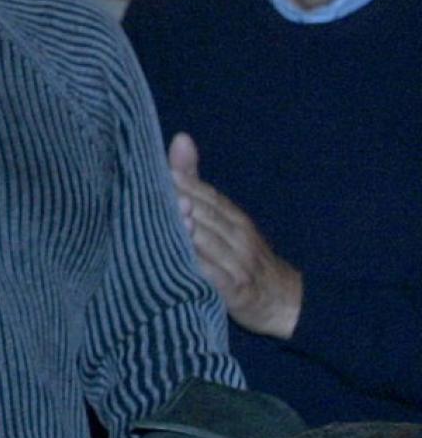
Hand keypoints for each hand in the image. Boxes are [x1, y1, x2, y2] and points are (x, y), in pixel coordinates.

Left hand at [168, 133, 301, 338]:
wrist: (283, 300)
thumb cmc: (240, 253)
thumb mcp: (224, 217)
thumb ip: (197, 181)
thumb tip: (180, 137)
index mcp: (234, 217)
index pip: (207, 195)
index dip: (185, 184)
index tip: (161, 172)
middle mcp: (239, 237)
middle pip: (207, 215)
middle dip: (182, 203)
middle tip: (154, 192)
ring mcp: (240, 264)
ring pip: (210, 244)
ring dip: (190, 232)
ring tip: (169, 219)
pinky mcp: (237, 292)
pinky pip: (216, 278)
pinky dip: (200, 269)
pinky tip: (182, 262)